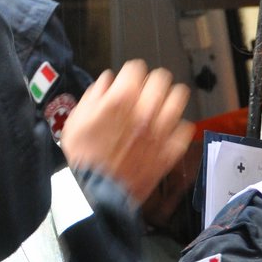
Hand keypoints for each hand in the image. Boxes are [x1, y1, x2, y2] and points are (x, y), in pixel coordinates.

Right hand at [60, 60, 196, 205]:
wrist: (98, 193)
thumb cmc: (84, 157)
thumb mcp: (76, 120)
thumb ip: (94, 95)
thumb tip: (107, 82)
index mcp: (121, 98)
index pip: (136, 68)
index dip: (130, 73)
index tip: (126, 81)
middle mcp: (146, 110)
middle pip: (162, 78)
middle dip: (152, 82)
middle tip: (145, 91)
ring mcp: (162, 130)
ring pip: (179, 98)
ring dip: (169, 99)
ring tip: (160, 106)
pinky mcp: (171, 150)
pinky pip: (185, 128)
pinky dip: (176, 127)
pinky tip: (166, 130)